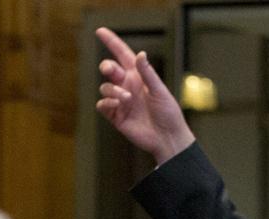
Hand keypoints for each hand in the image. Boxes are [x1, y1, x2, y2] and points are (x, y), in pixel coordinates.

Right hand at [95, 27, 195, 165]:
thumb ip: (148, 73)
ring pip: (105, 88)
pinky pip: (102, 105)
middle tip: (112, 71)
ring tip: (127, 99)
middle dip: (107, 67)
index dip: (111, 42)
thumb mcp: (160, 90)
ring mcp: (120, 101)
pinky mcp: (115, 116)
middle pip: (109, 69)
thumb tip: (140, 54)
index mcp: (139, 76)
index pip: (122, 55)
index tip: (100, 31)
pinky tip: (118, 105)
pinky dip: (107, 103)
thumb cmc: (168, 113)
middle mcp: (127, 86)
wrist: (166, 137)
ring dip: (112, 90)